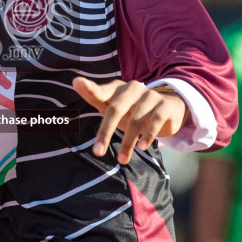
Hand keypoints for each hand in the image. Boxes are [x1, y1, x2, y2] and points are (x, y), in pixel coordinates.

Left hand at [72, 78, 186, 164]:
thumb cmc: (131, 109)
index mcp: (117, 89)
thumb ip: (94, 95)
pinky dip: (148, 135)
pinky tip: (142, 147)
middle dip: (105, 131)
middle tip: (98, 152)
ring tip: (121, 160)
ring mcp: (150, 95)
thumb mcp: (112, 104)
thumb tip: (75, 81)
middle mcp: (133, 88)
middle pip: (116, 108)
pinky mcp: (165, 105)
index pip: (102, 91)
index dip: (90, 88)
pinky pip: (156, 120)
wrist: (167, 108)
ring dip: (128, 142)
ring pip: (136, 119)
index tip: (78, 82)